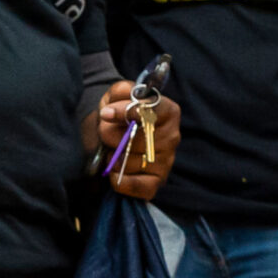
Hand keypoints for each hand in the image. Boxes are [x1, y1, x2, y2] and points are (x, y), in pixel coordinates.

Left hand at [93, 80, 179, 200]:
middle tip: (105, 133)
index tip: (106, 113)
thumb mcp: (117, 95)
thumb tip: (112, 109)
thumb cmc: (118, 113)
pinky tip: (115, 170)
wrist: (114, 134)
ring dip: (112, 157)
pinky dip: (118, 179)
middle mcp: (172, 136)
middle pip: (135, 138)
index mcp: (168, 110)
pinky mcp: (157, 182)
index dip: (127, 111)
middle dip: (111, 135)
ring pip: (129, 161)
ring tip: (113, 150)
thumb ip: (120, 92)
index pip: (152, 110)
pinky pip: (134, 185)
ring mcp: (167, 161)